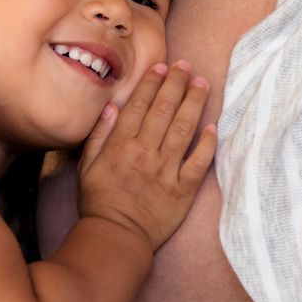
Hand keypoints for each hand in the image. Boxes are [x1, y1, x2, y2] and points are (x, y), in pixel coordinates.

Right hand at [75, 62, 215, 249]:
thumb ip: (100, 135)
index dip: (151, 82)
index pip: (139, 106)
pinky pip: (198, 162)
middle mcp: (145, 153)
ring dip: (194, 103)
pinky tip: (213, 126)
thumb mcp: (87, 167)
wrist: (117, 236)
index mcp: (121, 146)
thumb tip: (112, 107)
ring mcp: (166, 171)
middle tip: (186, 65)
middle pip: (164, 110)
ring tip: (202, 83)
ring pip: (184, 129)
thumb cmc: (99, 202)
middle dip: (176, 83)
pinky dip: (207, 144)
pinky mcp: (183, 190)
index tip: (161, 65)